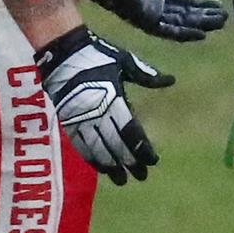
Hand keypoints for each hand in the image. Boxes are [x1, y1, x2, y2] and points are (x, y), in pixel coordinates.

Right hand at [35, 25, 173, 184]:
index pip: (132, 132)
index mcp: (114, 99)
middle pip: (117, 145)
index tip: (153, 160)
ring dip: (112, 167)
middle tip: (142, 175)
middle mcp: (98, 114)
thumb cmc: (97, 55)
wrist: (63, 53)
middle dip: (130, 162)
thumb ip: (146, 75)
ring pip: (99, 151)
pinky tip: (101, 169)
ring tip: (122, 180)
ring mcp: (82, 121)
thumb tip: (171, 80)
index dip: (143, 149)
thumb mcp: (124, 61)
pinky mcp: (69, 123)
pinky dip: (93, 160)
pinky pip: (82, 147)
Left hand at [82, 0, 228, 41]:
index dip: (201, 4)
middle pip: (185, 15)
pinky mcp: (143, 19)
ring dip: (200, 25)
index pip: (183, 2)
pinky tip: (200, 33)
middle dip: (205, 17)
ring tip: (219, 24)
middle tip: (226, 18)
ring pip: (180, 24)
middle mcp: (153, 5)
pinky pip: (167, 30)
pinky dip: (184, 32)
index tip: (219, 5)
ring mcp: (148, 14)